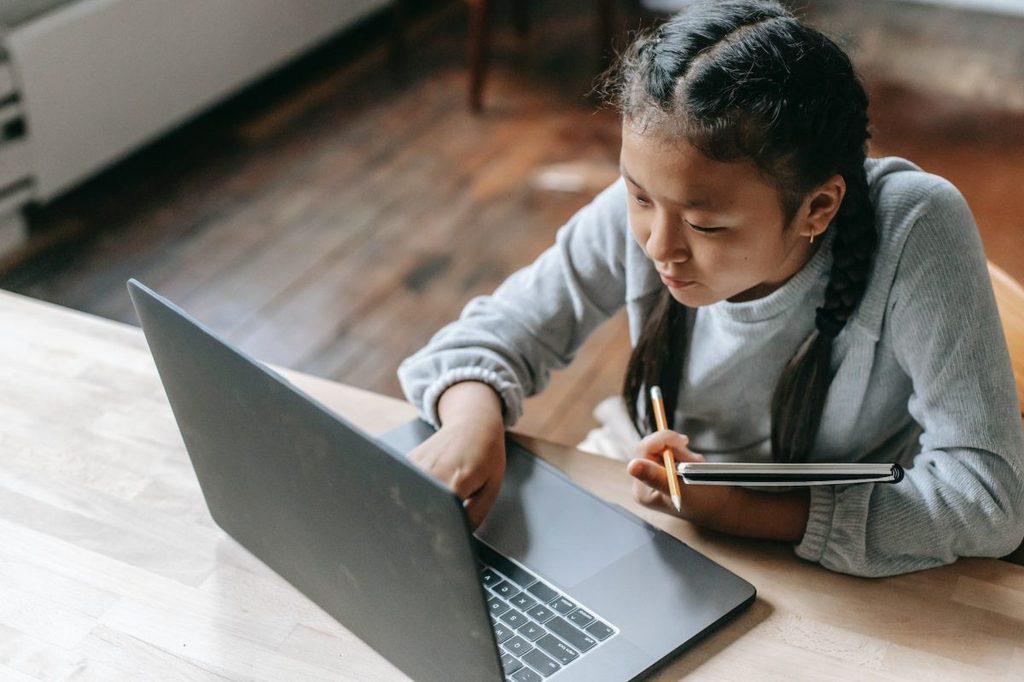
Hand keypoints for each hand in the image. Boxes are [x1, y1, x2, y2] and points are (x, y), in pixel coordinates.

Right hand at [406, 382, 506, 528]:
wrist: (473, 423)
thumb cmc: (487, 453)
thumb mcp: (492, 487)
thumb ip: (475, 516)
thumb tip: (460, 538)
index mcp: (456, 481)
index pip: (439, 516)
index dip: (438, 531)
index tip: (438, 540)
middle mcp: (432, 472)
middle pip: (417, 509)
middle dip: (421, 523)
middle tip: (429, 531)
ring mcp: (416, 464)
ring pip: (405, 497)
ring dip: (413, 508)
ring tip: (427, 509)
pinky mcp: (408, 459)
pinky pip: (402, 484)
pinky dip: (409, 493)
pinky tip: (420, 493)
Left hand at [627, 430, 735, 526]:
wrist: (722, 507)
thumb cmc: (705, 502)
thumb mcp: (683, 489)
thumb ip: (657, 477)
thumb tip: (632, 466)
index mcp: (642, 489)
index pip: (644, 451)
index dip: (663, 440)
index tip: (684, 440)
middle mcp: (643, 482)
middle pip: (652, 447)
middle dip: (676, 449)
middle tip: (695, 459)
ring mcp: (653, 476)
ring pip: (663, 447)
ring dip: (683, 453)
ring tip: (697, 466)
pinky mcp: (664, 470)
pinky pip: (670, 452)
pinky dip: (685, 455)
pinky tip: (695, 466)